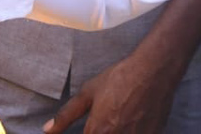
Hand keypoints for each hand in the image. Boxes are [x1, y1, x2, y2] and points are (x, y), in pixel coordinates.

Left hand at [44, 53, 178, 133]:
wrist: (153, 71)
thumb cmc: (119, 79)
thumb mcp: (88, 92)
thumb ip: (66, 115)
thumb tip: (47, 130)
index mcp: (98, 131)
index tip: (87, 130)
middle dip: (98, 133)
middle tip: (103, 123)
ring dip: (115, 132)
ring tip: (116, 122)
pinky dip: (130, 132)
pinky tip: (129, 123)